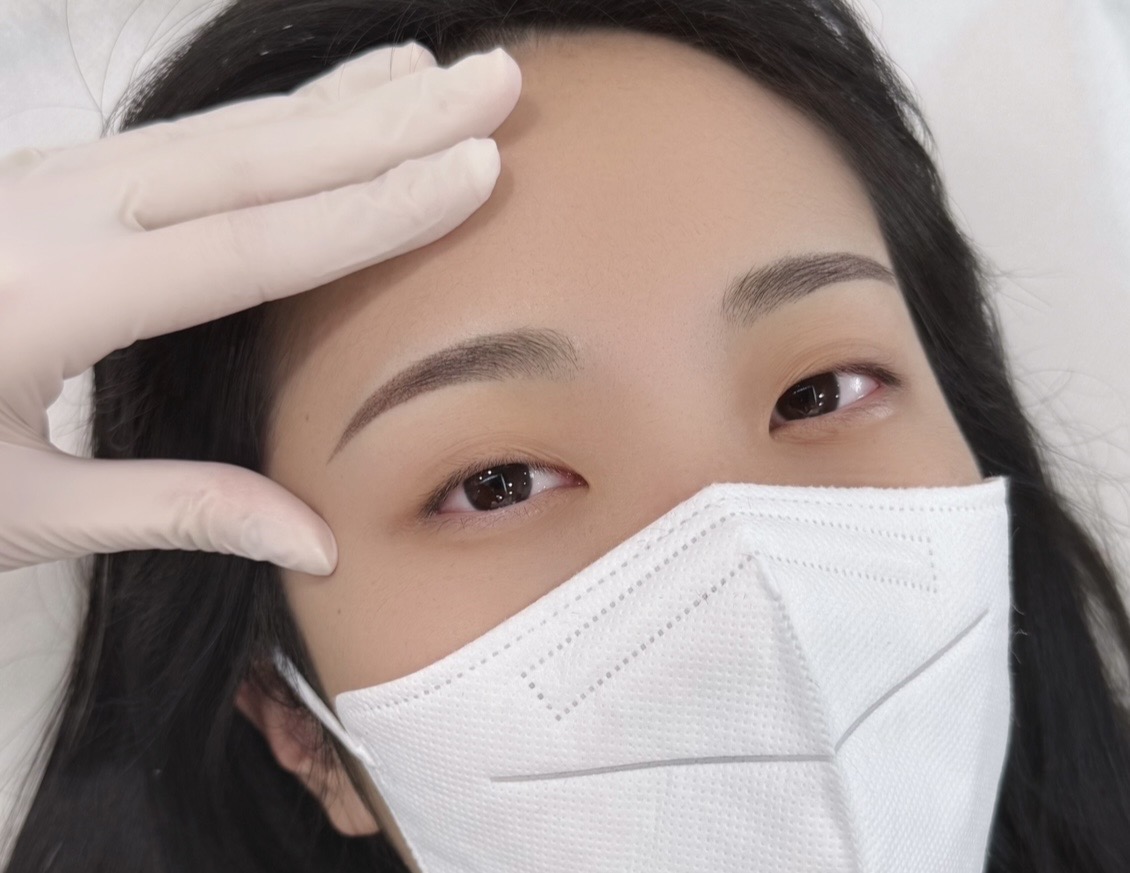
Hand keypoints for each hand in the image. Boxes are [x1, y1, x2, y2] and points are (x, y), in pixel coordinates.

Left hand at [0, 41, 521, 574]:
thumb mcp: (18, 511)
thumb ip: (175, 510)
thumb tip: (319, 543)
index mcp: (50, 296)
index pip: (252, 246)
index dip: (372, 211)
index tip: (476, 170)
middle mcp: (58, 211)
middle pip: (256, 157)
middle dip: (393, 118)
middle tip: (500, 81)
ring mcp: (52, 180)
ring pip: (228, 130)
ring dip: (348, 100)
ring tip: (445, 69)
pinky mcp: (56, 178)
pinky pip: (190, 138)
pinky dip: (281, 116)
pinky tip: (335, 102)